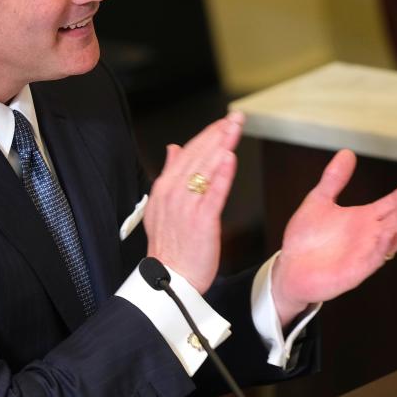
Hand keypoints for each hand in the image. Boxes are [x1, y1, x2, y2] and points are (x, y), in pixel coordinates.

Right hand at [144, 112, 244, 293]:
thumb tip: (173, 148)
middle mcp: (173, 193)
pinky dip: (222, 174)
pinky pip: (214, 193)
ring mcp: (186, 206)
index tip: (223, 122)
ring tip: (235, 128)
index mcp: (164, 187)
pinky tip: (230, 158)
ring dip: (222, 145)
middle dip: (218, 134)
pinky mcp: (201, 220)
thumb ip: (170, 173)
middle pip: (199, 156)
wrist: (169, 278)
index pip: (188, 153)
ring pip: (206, 169)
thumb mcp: (160, 205)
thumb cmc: (170, 245)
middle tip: (235, 118)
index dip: (207, 135)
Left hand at [270, 150, 396, 326]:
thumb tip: (347, 152)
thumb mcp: (319, 201)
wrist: (290, 268)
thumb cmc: (306, 238)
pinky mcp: (356, 270)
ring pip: (392, 239)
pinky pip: (374, 258)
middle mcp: (370, 235)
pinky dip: (382, 247)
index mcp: (363, 218)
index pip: (391, 203)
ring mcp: (365, 253)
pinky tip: (389, 234)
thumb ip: (334, 179)